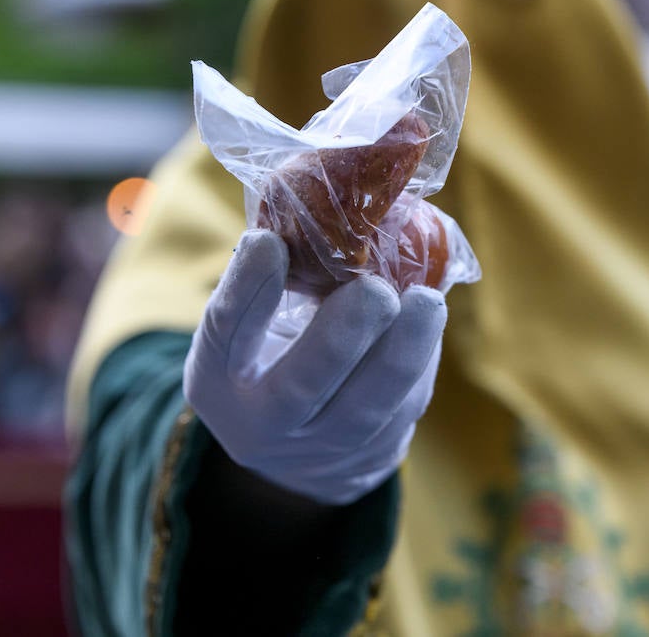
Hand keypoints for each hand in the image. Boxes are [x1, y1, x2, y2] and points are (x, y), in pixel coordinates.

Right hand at [184, 230, 445, 504]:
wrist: (294, 449)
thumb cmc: (265, 357)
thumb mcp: (242, 326)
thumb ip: (266, 279)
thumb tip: (319, 198)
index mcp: (219, 382)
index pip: (226, 334)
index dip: (246, 290)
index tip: (268, 241)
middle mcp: (266, 424)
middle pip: (302, 387)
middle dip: (340, 337)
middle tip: (374, 290)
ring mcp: (325, 447)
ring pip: (367, 407)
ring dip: (403, 351)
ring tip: (425, 302)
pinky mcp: (378, 450)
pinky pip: (405, 404)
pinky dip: (422, 357)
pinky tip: (429, 316)